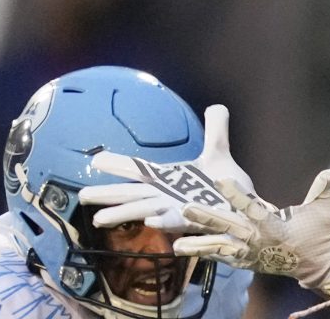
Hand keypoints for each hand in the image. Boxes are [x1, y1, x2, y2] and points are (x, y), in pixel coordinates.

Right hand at [78, 104, 253, 232]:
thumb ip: (215, 130)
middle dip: (108, 195)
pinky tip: (150, 221)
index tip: (95, 160)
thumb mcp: (219, 153)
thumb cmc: (227, 187)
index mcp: (170, 180)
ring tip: (99, 219)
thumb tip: (216, 106)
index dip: (119, 164)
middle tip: (82, 196)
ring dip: (124, 213)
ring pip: (145, 211)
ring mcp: (179, 211)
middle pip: (133, 194)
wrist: (248, 211)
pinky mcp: (194, 222)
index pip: (139, 170)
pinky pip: (176, 222)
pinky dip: (163, 221)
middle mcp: (168, 197)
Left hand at [173, 169, 329, 300]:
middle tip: (184, 208)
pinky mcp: (250, 262)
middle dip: (206, 218)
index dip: (237, 195)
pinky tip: (186, 249)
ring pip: (221, 247)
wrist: (326, 267)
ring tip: (176, 242)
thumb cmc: (327, 235)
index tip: (221, 180)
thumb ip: (326, 188)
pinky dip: (206, 253)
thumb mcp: (328, 210)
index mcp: (276, 227)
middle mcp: (260, 243)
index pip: (253, 208)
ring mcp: (253, 255)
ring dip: (198, 243)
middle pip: (228, 228)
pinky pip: (224, 258)